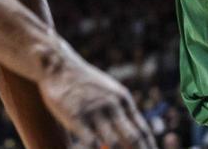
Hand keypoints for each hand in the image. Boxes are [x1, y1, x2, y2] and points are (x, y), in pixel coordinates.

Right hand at [38, 44, 155, 147]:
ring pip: (115, 144)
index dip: (149, 148)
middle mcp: (112, 105)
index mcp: (123, 99)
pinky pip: (91, 143)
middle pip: (133, 139)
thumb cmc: (84, 82)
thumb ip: (121, 111)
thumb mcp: (109, 91)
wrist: (58, 65)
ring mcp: (94, 111)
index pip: (142, 130)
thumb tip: (135, 136)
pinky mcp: (76, 117)